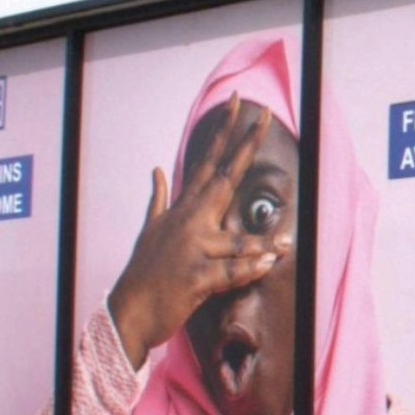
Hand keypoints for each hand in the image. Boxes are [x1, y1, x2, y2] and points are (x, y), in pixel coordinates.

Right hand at [107, 97, 285, 367]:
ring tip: (287, 242)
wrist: (128, 309)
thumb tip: (157, 169)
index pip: (206, 163)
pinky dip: (248, 271)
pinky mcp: (195, 278)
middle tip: (265, 118)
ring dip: (262, 243)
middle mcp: (188, 222)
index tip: (236, 104)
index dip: (223, 133)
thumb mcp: (150, 228)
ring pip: (235, 241)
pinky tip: (269, 267)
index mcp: (183, 210)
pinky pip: (229, 273)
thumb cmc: (143, 271)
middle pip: (222, 179)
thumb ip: (159, 198)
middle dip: (244, 149)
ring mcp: (192, 249)